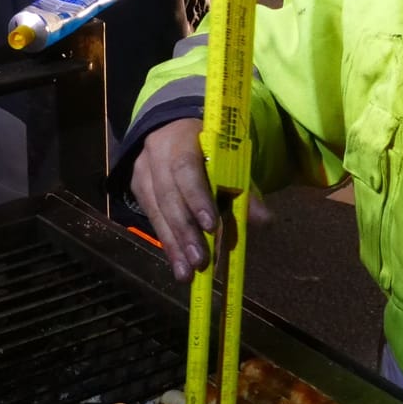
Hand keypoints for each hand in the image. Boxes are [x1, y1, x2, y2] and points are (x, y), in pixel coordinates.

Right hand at [129, 118, 270, 280]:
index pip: (186, 169)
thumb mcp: (230, 161)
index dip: (197, 198)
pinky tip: (178, 265)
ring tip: (187, 273)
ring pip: (156, 212)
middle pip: (168, 196)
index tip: (211, 226)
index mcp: (182, 138)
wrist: (174, 130)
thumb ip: (244, 191)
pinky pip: (153, 219)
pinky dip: (168, 244)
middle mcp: (156, 154)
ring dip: (174, 245)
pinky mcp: (138, 189)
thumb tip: (264, 222)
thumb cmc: (210, 148)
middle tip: (200, 261)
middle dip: (185, 232)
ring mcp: (143, 172)